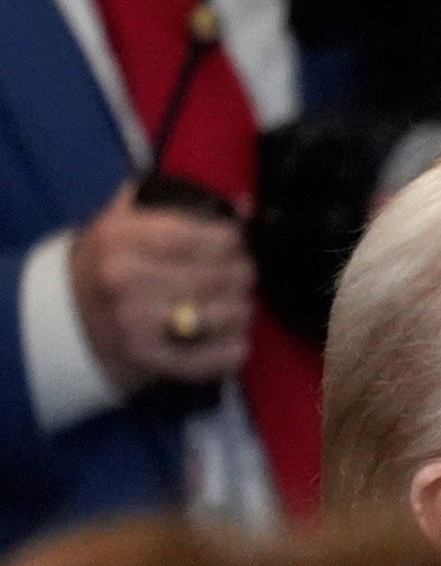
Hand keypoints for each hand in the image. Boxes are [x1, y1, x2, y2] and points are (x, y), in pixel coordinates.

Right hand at [68, 183, 255, 391]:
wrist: (71, 322)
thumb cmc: (109, 265)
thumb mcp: (126, 221)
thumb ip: (179, 204)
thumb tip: (244, 205)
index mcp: (118, 239)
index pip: (193, 236)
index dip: (229, 238)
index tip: (235, 242)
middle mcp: (124, 280)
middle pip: (219, 275)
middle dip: (242, 272)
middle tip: (240, 273)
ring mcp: (137, 325)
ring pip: (228, 314)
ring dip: (242, 307)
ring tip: (233, 302)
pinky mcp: (153, 361)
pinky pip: (221, 356)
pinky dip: (236, 347)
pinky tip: (230, 336)